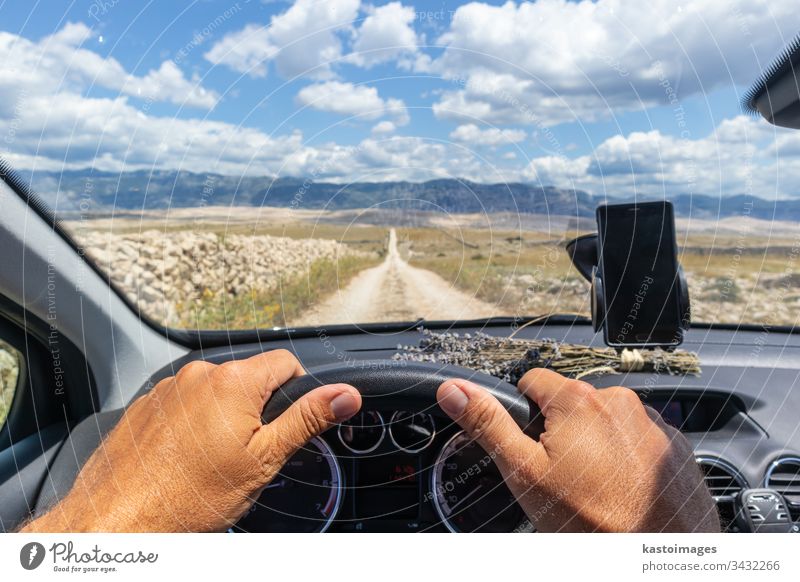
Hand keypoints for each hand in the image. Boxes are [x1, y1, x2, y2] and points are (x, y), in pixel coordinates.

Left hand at [22, 350, 360, 531]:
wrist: (120, 521)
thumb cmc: (189, 497)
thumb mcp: (264, 460)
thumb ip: (307, 420)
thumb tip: (345, 395)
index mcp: (233, 382)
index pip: (287, 361)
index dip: (297, 391)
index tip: (287, 422)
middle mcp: (198, 374)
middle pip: (249, 378)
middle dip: (257, 408)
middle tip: (248, 451)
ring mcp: (169, 388)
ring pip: (216, 392)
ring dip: (223, 416)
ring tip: (211, 459)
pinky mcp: (147, 404)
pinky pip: (184, 403)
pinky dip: (192, 423)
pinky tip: (186, 457)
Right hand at [436, 369, 719, 531]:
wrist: (659, 560)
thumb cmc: (594, 523)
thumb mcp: (524, 474)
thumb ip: (488, 424)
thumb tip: (453, 389)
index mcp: (577, 400)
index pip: (532, 381)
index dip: (523, 415)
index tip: (531, 447)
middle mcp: (619, 401)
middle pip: (570, 404)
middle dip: (561, 433)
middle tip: (562, 478)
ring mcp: (652, 424)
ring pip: (605, 424)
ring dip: (596, 446)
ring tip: (595, 490)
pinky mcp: (675, 448)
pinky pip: (639, 442)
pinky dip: (628, 461)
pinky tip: (622, 492)